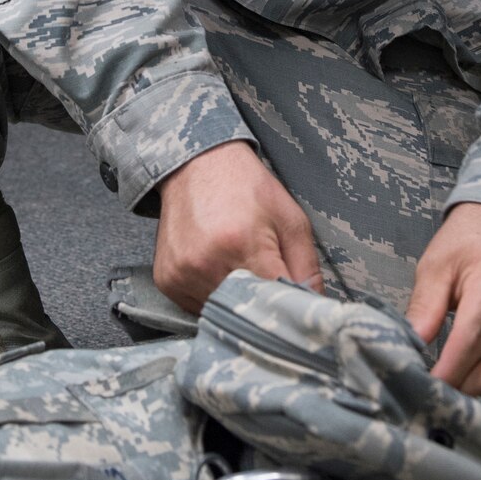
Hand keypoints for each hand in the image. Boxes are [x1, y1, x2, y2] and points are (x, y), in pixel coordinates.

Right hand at [153, 142, 322, 314]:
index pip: (273, 302)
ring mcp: (182, 274)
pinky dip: (213, 296)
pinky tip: (217, 268)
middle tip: (267, 279)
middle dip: (263, 303)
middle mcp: (207, 262)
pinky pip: (197, 308)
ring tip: (238, 266)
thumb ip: (307, 267)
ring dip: (236, 301)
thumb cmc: (247, 188)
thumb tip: (313, 306)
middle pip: (247, 311)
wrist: (197, 166)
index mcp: (242, 244)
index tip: (295, 302)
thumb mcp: (290, 218)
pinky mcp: (167, 281)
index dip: (288, 304)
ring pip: (222, 313)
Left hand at [406, 202, 480, 397]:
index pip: (472, 341)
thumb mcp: (436, 265)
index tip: (427, 389)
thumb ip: (424, 307)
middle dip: (469, 388)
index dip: (449, 372)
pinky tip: (480, 374)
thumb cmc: (469, 241)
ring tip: (457, 387)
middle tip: (441, 396)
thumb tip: (409, 346)